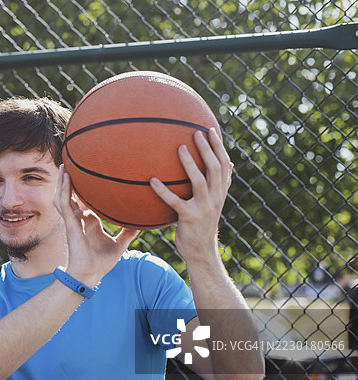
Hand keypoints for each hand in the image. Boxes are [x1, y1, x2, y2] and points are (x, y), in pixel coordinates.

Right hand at [54, 165, 138, 282]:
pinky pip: (65, 203)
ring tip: (65, 166)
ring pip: (64, 197)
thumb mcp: (119, 244)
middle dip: (70, 182)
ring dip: (63, 182)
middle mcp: (79, 218)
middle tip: (72, 165)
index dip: (86, 191)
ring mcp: (73, 220)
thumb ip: (128, 232)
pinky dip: (64, 190)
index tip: (90, 177)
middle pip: (72, 196)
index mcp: (90, 222)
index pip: (86, 202)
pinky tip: (66, 178)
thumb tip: (142, 223)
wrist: (91, 274)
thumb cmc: (101, 262)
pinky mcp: (70, 224)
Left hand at [150, 128, 231, 262]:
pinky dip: (163, 191)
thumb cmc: (202, 223)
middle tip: (196, 133)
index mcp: (220, 192)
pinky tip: (152, 181)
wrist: (201, 251)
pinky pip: (174, 201)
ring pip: (199, 180)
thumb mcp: (214, 202)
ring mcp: (204, 207)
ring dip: (189, 163)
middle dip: (207, 149)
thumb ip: (219, 184)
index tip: (210, 129)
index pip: (223, 164)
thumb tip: (228, 162)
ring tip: (179, 148)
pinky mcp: (189, 217)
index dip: (218, 146)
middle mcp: (215, 197)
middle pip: (214, 168)